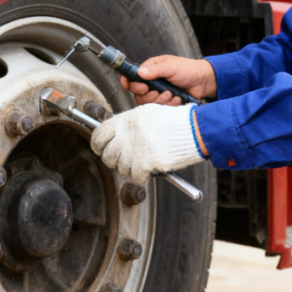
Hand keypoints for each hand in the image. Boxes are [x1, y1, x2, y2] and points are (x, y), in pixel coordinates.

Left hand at [90, 103, 204, 183]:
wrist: (194, 129)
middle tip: (124, 161)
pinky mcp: (145, 162)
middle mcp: (127, 134)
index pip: (99, 134)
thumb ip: (129, 125)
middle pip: (108, 155)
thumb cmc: (175, 122)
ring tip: (141, 163)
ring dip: (130, 169)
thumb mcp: (148, 114)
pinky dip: (142, 177)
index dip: (97, 145)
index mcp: (126, 120)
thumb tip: (116, 135)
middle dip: (114, 161)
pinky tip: (148, 171)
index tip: (100, 150)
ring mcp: (135, 148)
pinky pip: (136, 177)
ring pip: (121, 168)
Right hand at [121, 56, 216, 105]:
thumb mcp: (171, 66)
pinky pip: (160, 109)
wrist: (203, 82)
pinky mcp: (165, 102)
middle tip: (158, 91)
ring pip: (148, 103)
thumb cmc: (188, 69)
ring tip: (171, 93)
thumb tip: (139, 72)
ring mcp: (158, 93)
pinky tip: (177, 98)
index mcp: (150, 70)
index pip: (132, 77)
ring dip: (160, 100)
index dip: (129, 83)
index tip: (134, 87)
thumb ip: (155, 70)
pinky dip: (169, 104)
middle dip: (148, 95)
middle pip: (138, 94)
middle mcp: (151, 82)